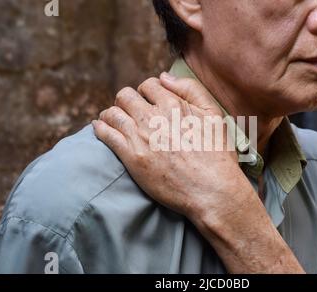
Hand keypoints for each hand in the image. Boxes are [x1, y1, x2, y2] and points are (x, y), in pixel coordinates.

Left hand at [93, 72, 303, 272]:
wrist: (211, 189)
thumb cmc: (217, 154)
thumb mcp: (214, 114)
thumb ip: (191, 89)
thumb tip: (164, 77)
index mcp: (173, 104)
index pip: (148, 85)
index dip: (148, 92)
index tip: (148, 102)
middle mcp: (153, 117)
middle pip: (126, 96)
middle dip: (128, 101)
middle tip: (131, 112)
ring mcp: (140, 137)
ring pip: (112, 113)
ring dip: (112, 113)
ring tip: (114, 120)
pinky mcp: (131, 157)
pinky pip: (105, 134)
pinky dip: (100, 128)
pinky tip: (100, 128)